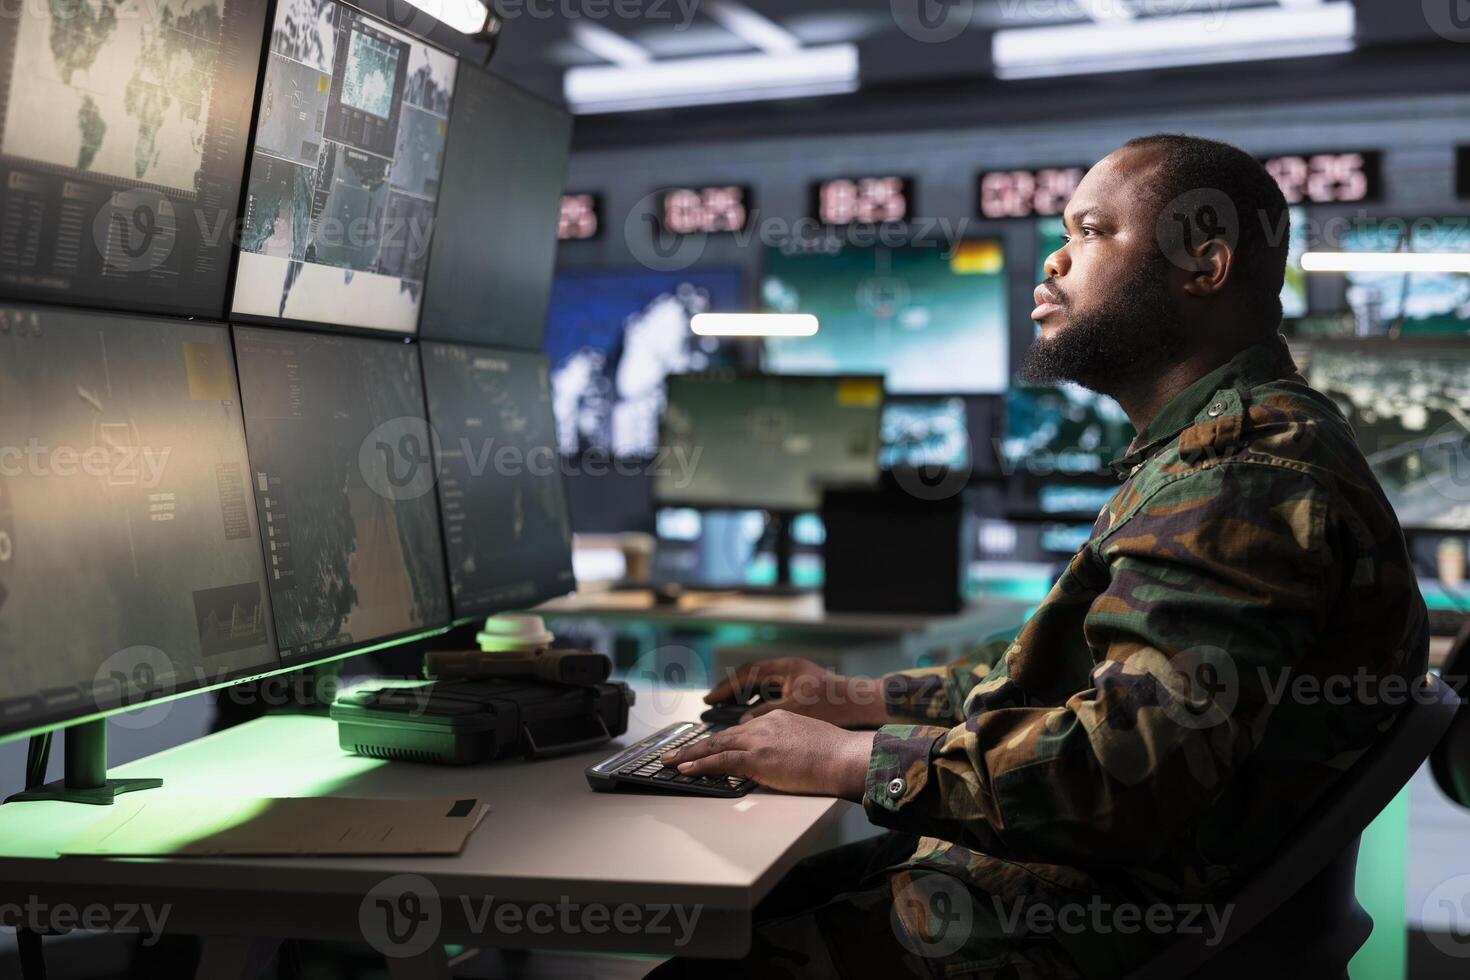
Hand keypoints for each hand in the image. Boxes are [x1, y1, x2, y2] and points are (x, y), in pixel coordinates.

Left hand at [662, 710, 874, 799]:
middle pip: (721, 736)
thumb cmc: (836, 755)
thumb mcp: (809, 742)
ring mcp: (759, 740)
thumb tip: (782, 760)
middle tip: (673, 753)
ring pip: (714, 746)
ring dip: (687, 756)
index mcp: (778, 719)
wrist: (844, 757)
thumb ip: (790, 746)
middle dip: (694, 747)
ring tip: (668, 762)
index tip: (705, 748)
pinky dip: (698, 765)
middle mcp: (764, 725)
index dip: (719, 742)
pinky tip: (684, 770)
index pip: (741, 731)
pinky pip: (719, 761)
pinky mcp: (757, 758)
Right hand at [707, 657, 888, 727]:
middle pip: (751, 676)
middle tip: (711, 703)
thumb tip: (742, 721)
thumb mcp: (796, 710)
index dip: (726, 687)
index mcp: (785, 668)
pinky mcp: (801, 688)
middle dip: (731, 690)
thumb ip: (766, 713)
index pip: (747, 674)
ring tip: (725, 710)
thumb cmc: (834, 705)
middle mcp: (788, 668)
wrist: (863, 704)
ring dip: (743, 696)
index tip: (709, 699)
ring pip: (761, 684)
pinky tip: (751, 716)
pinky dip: (758, 701)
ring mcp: (795, 677)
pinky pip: (772, 692)